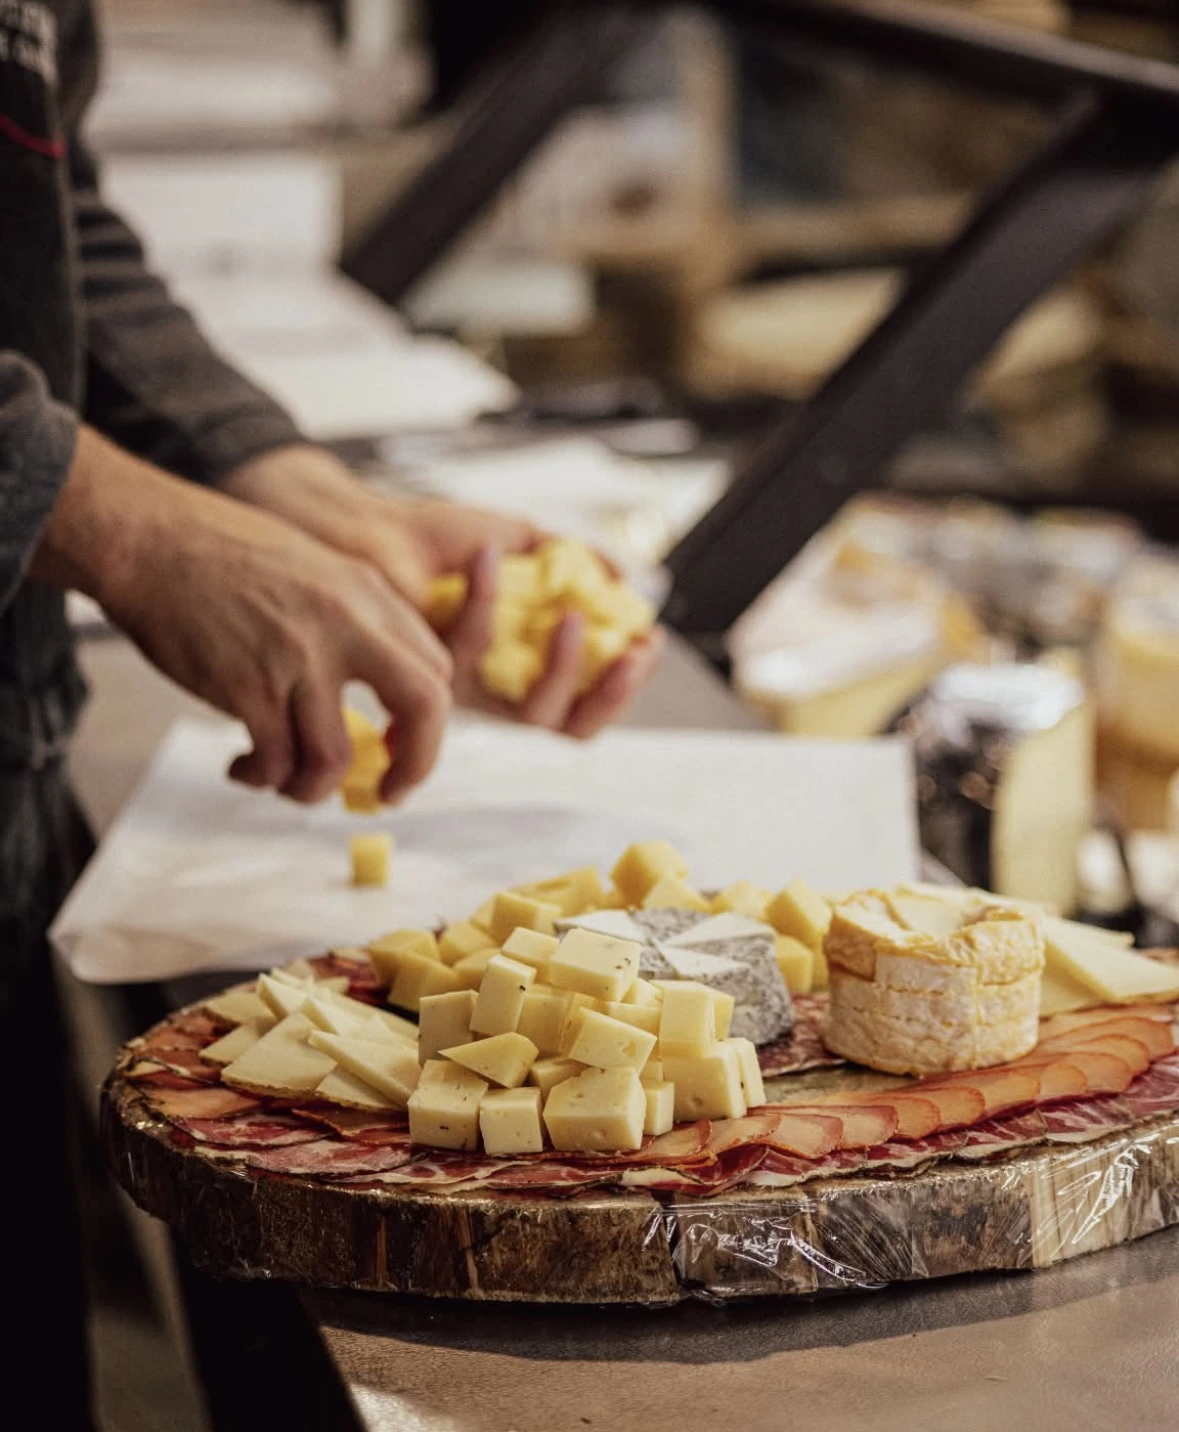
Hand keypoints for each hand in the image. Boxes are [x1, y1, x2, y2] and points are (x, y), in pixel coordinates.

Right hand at [31, 429, 452, 802]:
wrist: (151, 540)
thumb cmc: (225, 554)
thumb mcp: (319, 569)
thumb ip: (358, 623)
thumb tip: (387, 689)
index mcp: (368, 595)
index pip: (436, 670)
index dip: (427, 722)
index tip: (400, 745)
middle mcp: (345, 624)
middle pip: (424, 706)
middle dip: (413, 766)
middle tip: (387, 793)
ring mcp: (298, 658)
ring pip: (334, 758)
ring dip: (312, 788)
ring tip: (286, 781)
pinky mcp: (247, 687)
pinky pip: (275, 762)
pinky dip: (263, 778)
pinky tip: (245, 768)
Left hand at [222, 445, 664, 736]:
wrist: (356, 529)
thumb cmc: (430, 537)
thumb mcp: (513, 536)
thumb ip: (567, 556)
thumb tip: (622, 576)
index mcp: (521, 662)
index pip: (586, 695)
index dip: (623, 683)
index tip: (647, 643)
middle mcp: (494, 686)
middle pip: (569, 723)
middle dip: (610, 694)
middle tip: (631, 653)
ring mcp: (462, 686)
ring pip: (529, 714)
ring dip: (561, 668)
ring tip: (569, 614)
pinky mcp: (425, 671)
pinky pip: (470, 655)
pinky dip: (487, 603)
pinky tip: (489, 555)